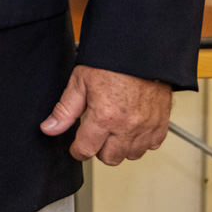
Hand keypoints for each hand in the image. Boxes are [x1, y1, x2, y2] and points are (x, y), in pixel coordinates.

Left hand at [40, 65, 171, 164]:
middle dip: (99, 150)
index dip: (77, 151)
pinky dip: (141, 142)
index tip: (76, 148)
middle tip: (95, 136)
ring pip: (132, 155)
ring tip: (113, 131)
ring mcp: (147, 127)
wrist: (141, 53)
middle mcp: (128, 126)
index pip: (87, 149)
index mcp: (105, 116)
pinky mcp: (162, 124)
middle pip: (110, 158)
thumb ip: (64, 110)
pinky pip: (152, 146)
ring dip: (121, 148)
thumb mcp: (79, 82)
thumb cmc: (111, 63)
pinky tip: (132, 128)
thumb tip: (49, 128)